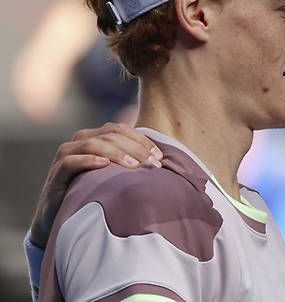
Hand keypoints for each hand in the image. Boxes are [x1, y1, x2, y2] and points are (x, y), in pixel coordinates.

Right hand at [29, 123, 162, 247]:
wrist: (62, 217)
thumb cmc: (96, 193)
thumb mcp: (116, 176)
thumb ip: (134, 164)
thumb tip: (167, 164)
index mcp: (96, 137)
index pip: (121, 129)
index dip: (142, 140)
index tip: (160, 156)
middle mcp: (80, 141)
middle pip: (110, 135)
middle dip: (134, 148)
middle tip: (152, 164)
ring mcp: (66, 156)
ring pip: (92, 143)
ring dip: (116, 153)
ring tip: (134, 166)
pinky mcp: (56, 175)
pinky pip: (71, 162)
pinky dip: (88, 161)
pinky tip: (104, 166)